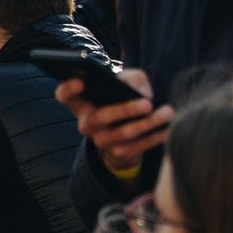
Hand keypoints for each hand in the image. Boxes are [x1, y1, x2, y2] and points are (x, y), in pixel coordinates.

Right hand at [56, 69, 171, 174]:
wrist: (131, 133)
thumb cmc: (125, 98)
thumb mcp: (128, 82)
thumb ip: (132, 78)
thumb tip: (139, 91)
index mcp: (82, 103)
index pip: (64, 96)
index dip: (68, 89)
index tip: (81, 82)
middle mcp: (87, 123)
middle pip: (100, 117)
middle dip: (125, 110)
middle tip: (147, 104)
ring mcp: (101, 141)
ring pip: (124, 133)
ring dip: (148, 123)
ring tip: (167, 112)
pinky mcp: (119, 154)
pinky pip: (138, 147)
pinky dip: (155, 136)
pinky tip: (168, 128)